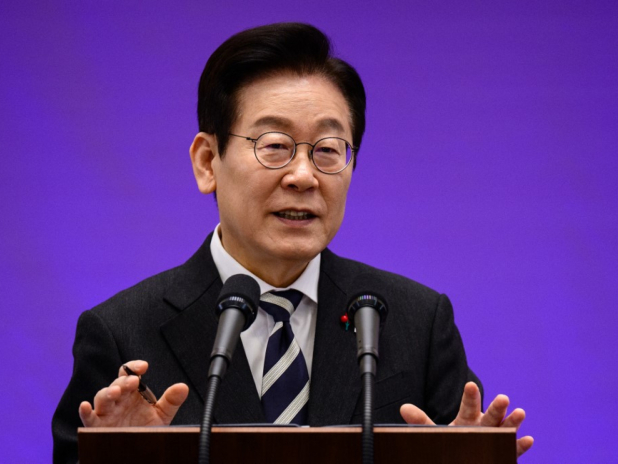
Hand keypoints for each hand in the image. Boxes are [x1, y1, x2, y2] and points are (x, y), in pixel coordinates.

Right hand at [79, 360, 188, 426]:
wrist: (137, 451)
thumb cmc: (145, 429)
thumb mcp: (161, 415)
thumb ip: (171, 401)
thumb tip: (183, 387)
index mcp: (132, 392)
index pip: (130, 373)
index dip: (134, 367)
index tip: (144, 366)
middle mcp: (119, 399)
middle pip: (117, 384)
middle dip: (123, 382)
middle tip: (133, 382)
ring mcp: (107, 412)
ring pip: (102, 397)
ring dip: (107, 393)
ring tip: (116, 392)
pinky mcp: (97, 427)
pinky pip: (89, 418)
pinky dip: (84, 412)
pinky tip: (84, 406)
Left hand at [400, 382, 533, 456]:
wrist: (466, 456)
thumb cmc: (452, 442)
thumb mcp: (435, 432)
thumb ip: (421, 421)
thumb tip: (403, 408)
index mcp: (467, 418)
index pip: (468, 405)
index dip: (469, 396)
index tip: (469, 384)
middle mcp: (483, 426)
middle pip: (490, 416)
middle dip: (496, 407)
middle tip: (503, 398)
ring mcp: (494, 439)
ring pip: (504, 429)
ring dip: (512, 422)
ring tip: (520, 412)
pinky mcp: (503, 453)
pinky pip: (513, 449)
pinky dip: (520, 445)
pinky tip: (528, 440)